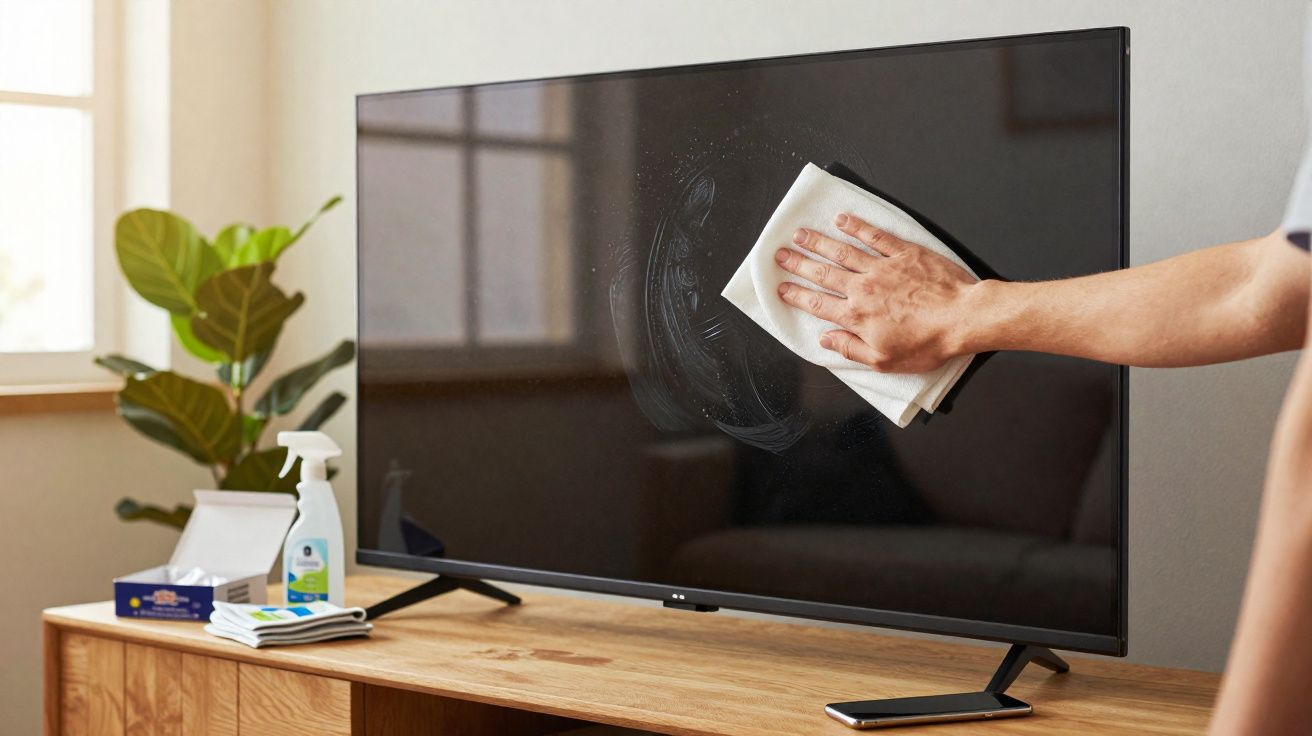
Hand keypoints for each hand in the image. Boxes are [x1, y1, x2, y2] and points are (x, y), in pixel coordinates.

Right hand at [774, 212, 978, 372]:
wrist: (962, 318)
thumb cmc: (927, 343)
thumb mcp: (884, 360)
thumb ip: (850, 348)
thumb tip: (826, 341)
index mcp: (857, 316)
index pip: (817, 303)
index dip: (795, 295)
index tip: (781, 288)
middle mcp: (863, 289)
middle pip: (823, 273)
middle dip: (798, 264)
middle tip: (780, 255)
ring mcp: (882, 268)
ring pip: (842, 252)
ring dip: (819, 242)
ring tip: (800, 234)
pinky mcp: (903, 254)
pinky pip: (874, 237)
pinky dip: (857, 227)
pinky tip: (842, 219)